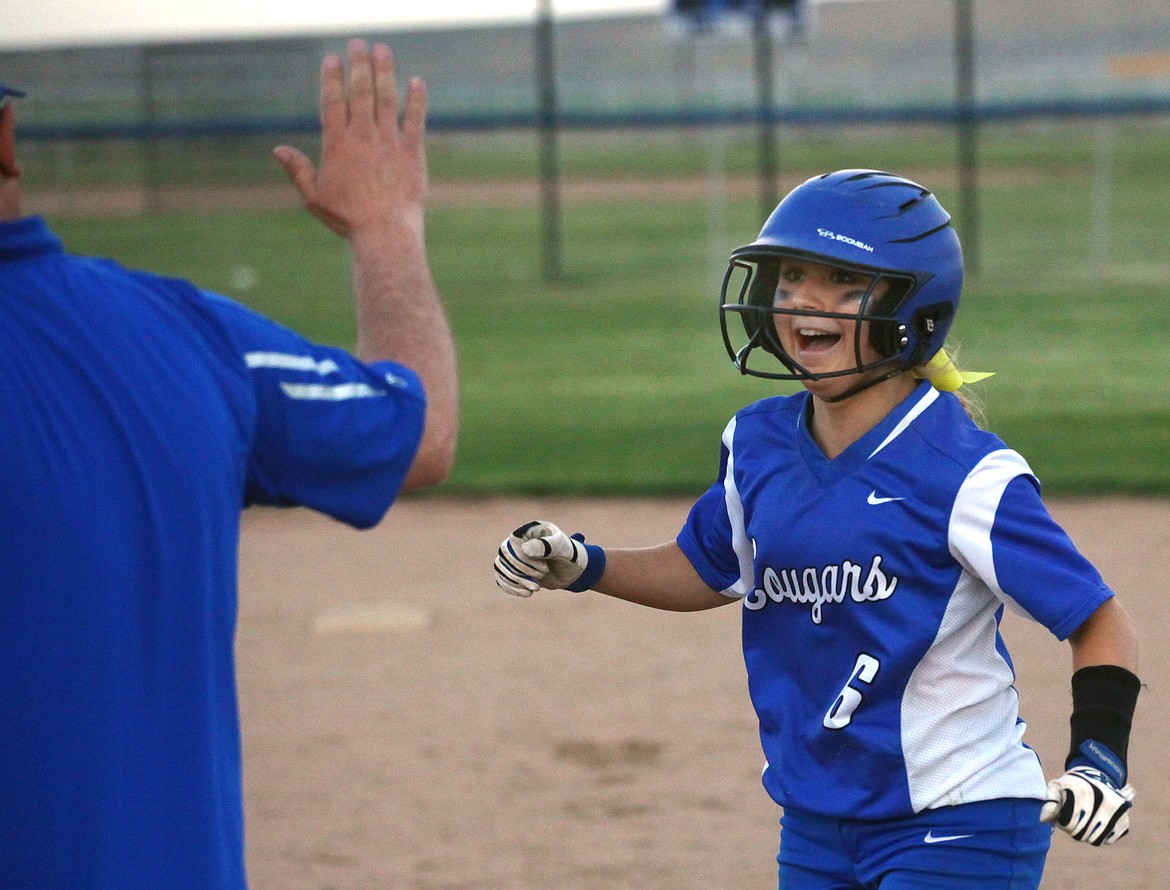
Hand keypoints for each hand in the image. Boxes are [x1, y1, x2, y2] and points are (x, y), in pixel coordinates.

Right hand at [273, 39, 426, 239]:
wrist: (385, 232)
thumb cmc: (348, 218)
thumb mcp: (314, 196)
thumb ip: (298, 170)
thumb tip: (278, 149)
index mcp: (337, 145)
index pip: (333, 102)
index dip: (332, 78)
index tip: (332, 59)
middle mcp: (363, 137)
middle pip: (360, 91)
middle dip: (359, 64)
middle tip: (358, 43)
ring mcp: (389, 142)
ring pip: (386, 98)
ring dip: (385, 71)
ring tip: (383, 49)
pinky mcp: (412, 152)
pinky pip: (415, 119)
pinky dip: (416, 99)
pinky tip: (416, 81)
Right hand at [493, 521, 589, 596]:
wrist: (573, 571)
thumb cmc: (571, 556)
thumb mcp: (564, 550)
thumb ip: (547, 546)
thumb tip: (524, 549)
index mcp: (530, 529)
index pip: (513, 541)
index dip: (524, 557)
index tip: (544, 567)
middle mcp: (519, 540)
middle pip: (505, 554)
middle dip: (522, 570)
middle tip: (543, 576)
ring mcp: (514, 555)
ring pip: (501, 567)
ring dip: (516, 581)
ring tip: (537, 588)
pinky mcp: (513, 569)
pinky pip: (501, 578)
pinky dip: (512, 588)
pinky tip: (528, 594)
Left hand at [1041, 765, 1133, 845]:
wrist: (1097, 778)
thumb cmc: (1072, 785)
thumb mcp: (1057, 787)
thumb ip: (1050, 802)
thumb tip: (1043, 820)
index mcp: (1085, 792)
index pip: (1070, 824)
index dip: (1062, 824)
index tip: (1061, 818)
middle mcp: (1104, 801)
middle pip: (1082, 833)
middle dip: (1073, 830)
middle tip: (1071, 821)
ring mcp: (1117, 813)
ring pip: (1095, 839)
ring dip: (1086, 835)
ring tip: (1082, 823)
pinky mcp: (1124, 822)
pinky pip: (1107, 840)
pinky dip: (1099, 837)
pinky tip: (1095, 824)